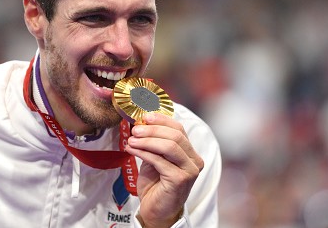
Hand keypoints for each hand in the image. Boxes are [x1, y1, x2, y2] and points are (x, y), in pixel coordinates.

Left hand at [125, 113, 203, 227]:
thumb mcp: (155, 158)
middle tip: (135, 129)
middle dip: (152, 129)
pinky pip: (160, 161)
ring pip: (169, 146)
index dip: (161, 120)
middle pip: (175, 135)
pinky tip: (132, 149)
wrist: (156, 211)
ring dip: (147, 140)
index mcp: (190, 152)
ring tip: (132, 139)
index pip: (179, 128)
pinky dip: (144, 152)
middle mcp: (194, 161)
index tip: (144, 116)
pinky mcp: (180, 180)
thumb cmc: (155, 185)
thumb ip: (153, 143)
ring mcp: (189, 170)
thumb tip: (140, 122)